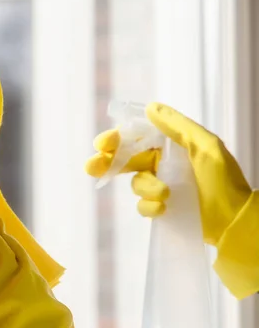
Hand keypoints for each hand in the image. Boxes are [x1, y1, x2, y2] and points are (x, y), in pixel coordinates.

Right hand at [86, 102, 258, 297]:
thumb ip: (178, 127)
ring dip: (146, 188)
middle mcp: (163, 163)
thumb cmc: (225, 181)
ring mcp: (161, 186)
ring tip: (164, 195)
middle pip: (126, 160)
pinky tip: (163, 209)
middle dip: (107, 163)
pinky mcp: (161, 208)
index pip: (137, 137)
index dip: (117, 139)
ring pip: (136, 184)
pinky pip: (143, 206)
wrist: (234, 220)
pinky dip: (150, 207)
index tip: (103, 144)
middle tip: (92, 167)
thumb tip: (150, 108)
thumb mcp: (206, 146)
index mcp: (172, 145)